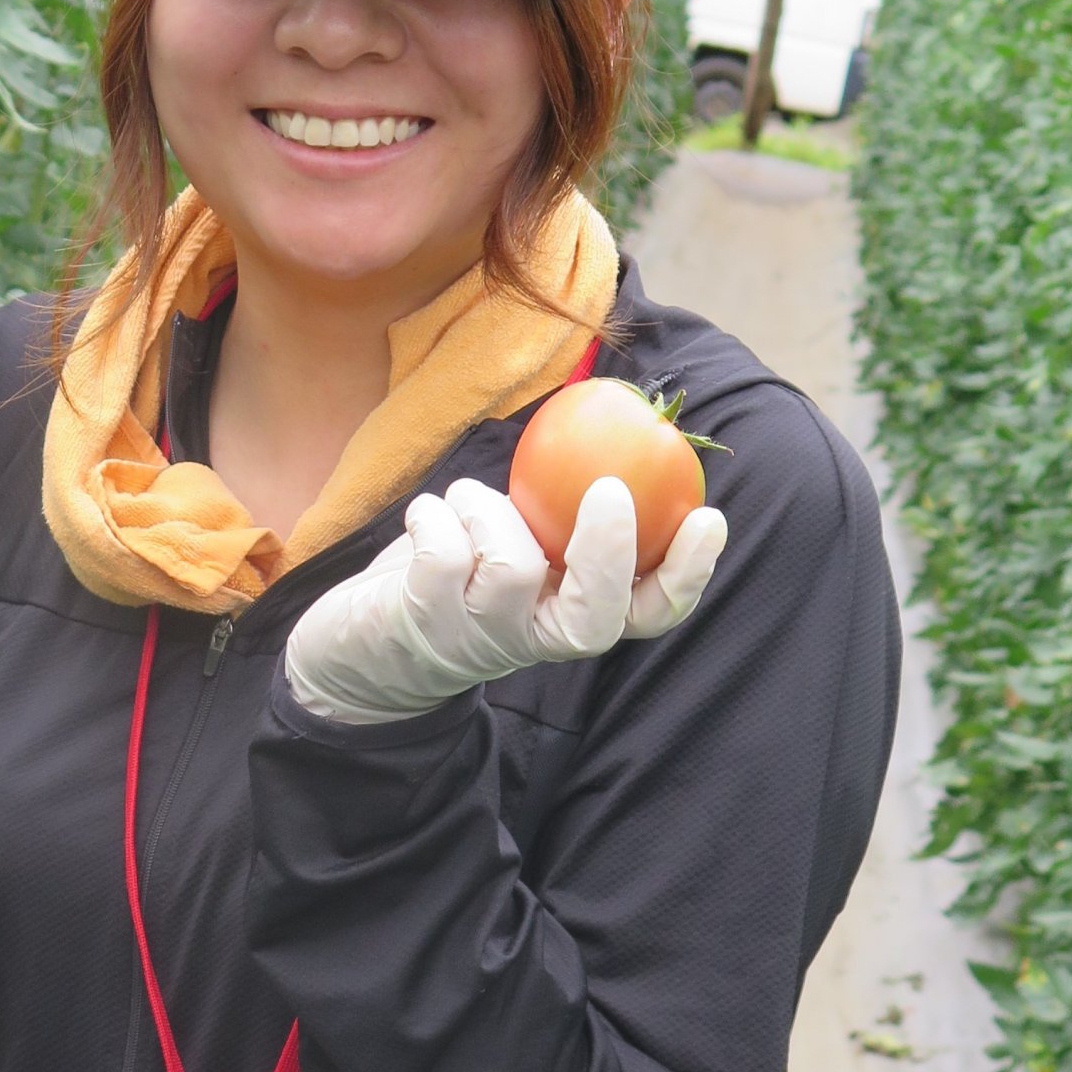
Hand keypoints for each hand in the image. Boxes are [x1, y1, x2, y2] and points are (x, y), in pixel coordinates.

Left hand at [283, 476, 727, 724]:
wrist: (363, 644)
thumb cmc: (455, 569)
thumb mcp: (514, 540)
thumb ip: (555, 507)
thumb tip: (611, 427)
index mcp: (570, 615)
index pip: (650, 613)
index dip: (687, 573)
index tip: (708, 516)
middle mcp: (534, 636)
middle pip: (597, 618)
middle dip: (610, 552)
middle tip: (610, 490)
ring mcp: (479, 636)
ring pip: (510, 565)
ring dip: (487, 508)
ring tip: (465, 503)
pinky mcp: (423, 622)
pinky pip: (444, 552)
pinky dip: (436, 513)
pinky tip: (428, 514)